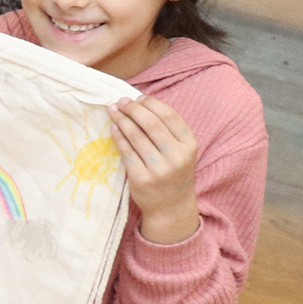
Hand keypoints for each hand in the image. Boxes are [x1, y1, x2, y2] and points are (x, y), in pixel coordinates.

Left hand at [110, 96, 200, 241]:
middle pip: (151, 124)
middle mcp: (177, 156)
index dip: (151, 104)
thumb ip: (168, 131)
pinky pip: (126, 152)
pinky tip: (113, 128)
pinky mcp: (141, 178)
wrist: (171, 206)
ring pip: (136, 136)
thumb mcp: (181, 151)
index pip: (169, 116)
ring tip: (113, 111)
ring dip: (122, 120)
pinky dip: (118, 137)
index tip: (137, 98)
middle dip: (133, 109)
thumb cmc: (173, 172)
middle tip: (120, 102)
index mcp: (189, 145)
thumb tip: (141, 103)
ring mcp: (159, 169)